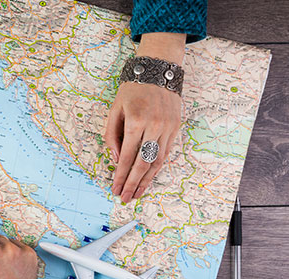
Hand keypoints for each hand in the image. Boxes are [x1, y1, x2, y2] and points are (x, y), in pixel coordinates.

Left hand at [105, 33, 185, 202]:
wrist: (158, 70)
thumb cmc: (132, 90)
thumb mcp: (114, 110)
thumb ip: (111, 136)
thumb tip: (115, 160)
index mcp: (135, 122)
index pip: (126, 157)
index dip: (120, 176)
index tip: (115, 189)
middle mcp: (154, 126)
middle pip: (142, 164)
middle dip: (132, 184)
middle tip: (125, 198)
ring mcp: (167, 128)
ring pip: (157, 162)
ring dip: (146, 180)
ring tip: (137, 193)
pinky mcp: (176, 128)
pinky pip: (166, 153)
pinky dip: (157, 168)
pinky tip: (149, 178)